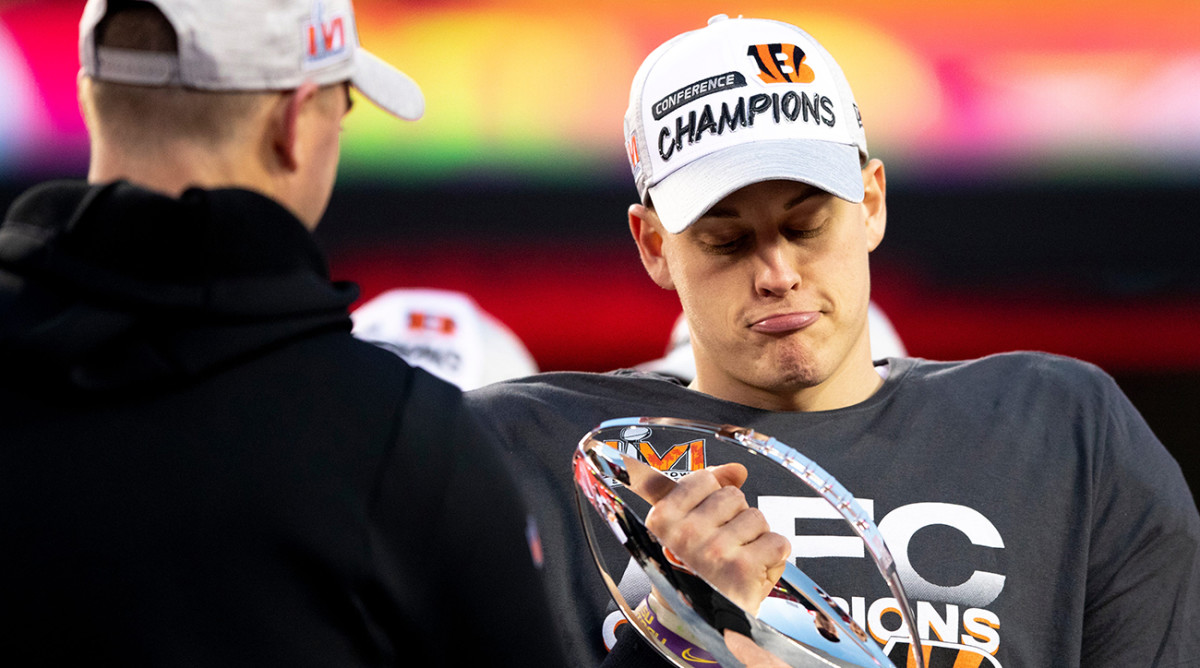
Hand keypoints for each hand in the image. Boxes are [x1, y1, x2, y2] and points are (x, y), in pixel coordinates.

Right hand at [622, 457, 790, 614]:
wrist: (695, 624)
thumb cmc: (689, 573)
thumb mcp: (680, 529)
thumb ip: (703, 490)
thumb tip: (737, 470)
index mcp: (663, 519)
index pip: (704, 480)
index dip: (714, 497)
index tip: (709, 519)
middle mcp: (686, 533)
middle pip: (734, 497)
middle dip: (736, 518)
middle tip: (723, 546)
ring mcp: (715, 550)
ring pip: (757, 518)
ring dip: (755, 538)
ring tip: (738, 560)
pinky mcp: (744, 569)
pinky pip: (777, 541)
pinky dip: (774, 557)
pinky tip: (756, 570)